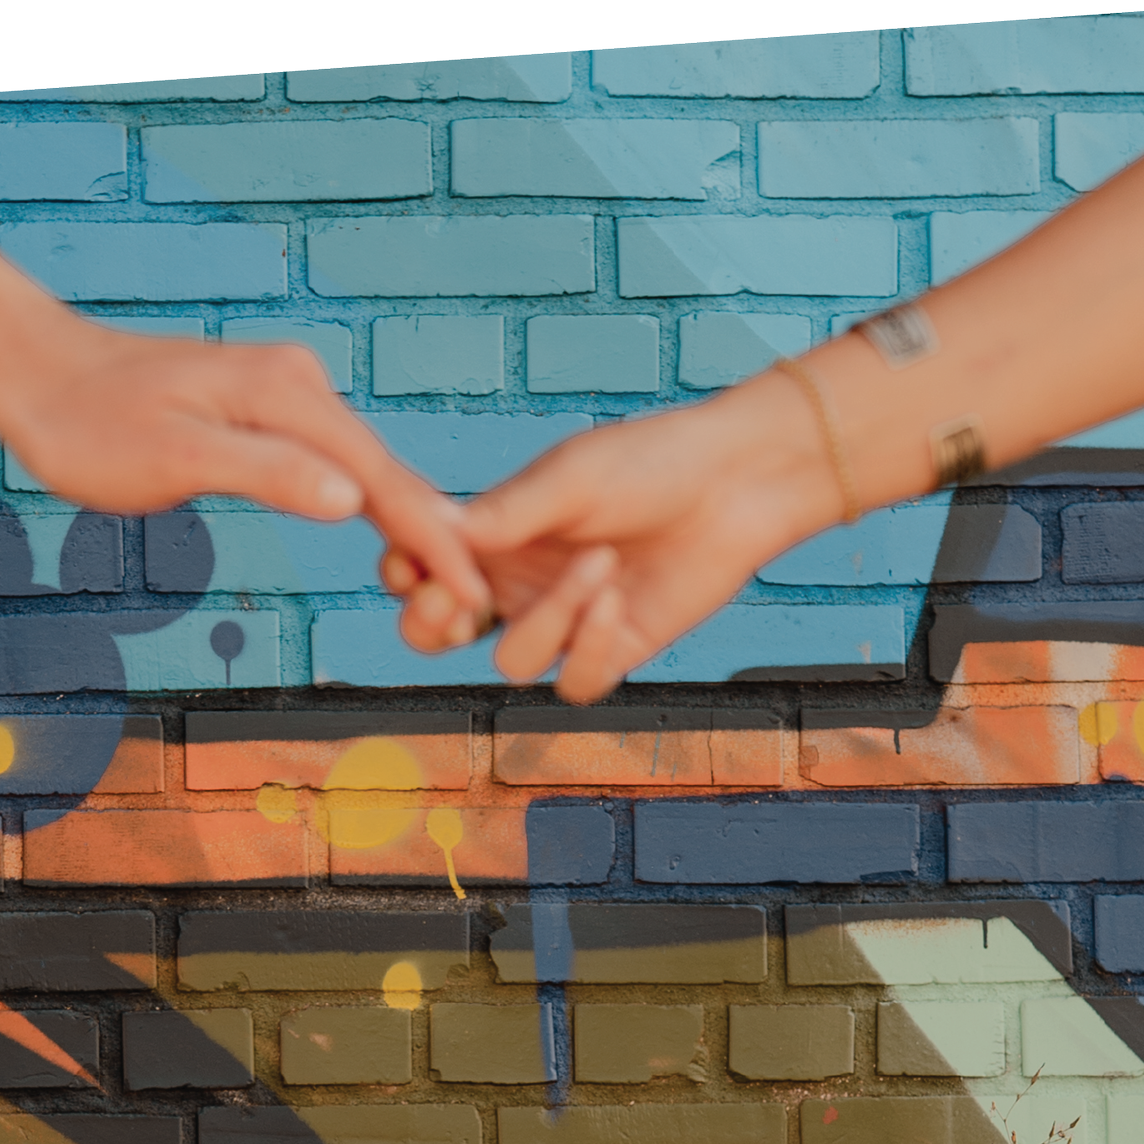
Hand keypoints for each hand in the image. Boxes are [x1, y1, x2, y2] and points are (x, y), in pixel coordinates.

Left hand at [0, 312, 488, 625]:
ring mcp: (285, 394)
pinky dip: (369, 502)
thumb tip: (350, 499)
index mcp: (287, 396)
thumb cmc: (90, 424)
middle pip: (386, 471)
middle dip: (438, 537)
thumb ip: (266, 473)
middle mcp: (298, 385)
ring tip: (452, 584)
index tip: (476, 589)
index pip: (380, 477)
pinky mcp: (266, 410)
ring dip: (410, 525)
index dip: (433, 538)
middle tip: (482, 605)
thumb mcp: (174, 457)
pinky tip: (388, 533)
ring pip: (366, 467)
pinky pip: (335, 462)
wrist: (38, 372)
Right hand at [386, 368, 840, 703]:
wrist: (738, 481)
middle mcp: (520, 585)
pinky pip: (574, 681)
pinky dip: (589, 647)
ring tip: (601, 563)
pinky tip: (619, 601)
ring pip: (513, 661)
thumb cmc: (652, 461)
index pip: (423, 571)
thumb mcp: (569, 477)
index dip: (405, 577)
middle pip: (441, 634)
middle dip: (432, 625)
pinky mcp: (613, 652)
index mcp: (496, 536)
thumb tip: (434, 535)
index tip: (411, 566)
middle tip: (453, 604)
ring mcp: (564, 624)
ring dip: (551, 616)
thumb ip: (503, 514)